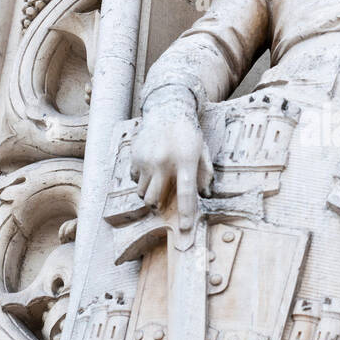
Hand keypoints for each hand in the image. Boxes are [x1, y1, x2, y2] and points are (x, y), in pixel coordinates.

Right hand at [130, 107, 213, 231]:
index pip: (186, 193)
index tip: (186, 228)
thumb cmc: (188, 133)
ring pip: (142, 192)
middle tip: (163, 204)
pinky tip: (150, 169)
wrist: (167, 110)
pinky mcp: (135, 156)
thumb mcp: (202, 151)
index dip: (186, 213)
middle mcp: (164, 162)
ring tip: (158, 183)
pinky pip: (135, 179)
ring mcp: (147, 160)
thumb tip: (205, 195)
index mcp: (185, 161)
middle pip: (154, 199)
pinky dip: (141, 180)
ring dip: (149, 193)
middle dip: (158, 207)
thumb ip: (205, 174)